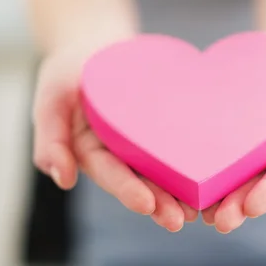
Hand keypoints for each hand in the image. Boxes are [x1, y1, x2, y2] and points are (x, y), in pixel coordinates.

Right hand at [32, 36, 198, 231]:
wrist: (94, 45)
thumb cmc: (68, 70)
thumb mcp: (51, 95)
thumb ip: (51, 137)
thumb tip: (63, 181)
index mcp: (91, 151)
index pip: (109, 173)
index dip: (127, 189)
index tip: (146, 204)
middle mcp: (118, 153)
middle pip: (140, 181)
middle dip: (159, 202)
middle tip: (179, 220)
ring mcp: (141, 143)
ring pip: (163, 170)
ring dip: (179, 192)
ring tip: (200, 210)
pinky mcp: (161, 128)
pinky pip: (178, 144)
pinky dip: (195, 160)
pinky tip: (214, 176)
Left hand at [201, 37, 265, 233]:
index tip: (253, 206)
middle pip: (260, 179)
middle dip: (241, 201)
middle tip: (222, 222)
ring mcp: (257, 139)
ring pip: (237, 169)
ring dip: (221, 192)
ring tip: (203, 213)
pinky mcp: (235, 124)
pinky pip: (219, 142)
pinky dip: (204, 160)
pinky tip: (185, 178)